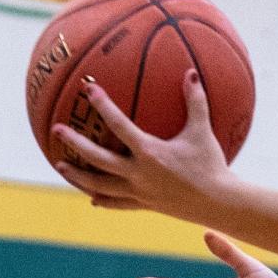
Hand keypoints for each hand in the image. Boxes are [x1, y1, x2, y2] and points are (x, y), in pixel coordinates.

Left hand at [52, 70, 235, 220]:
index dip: (103, 105)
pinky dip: (103, 198)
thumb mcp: (202, 132)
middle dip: (75, 144)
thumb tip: (191, 72)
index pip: (119, 126)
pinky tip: (91, 196)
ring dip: (79, 176)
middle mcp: (139, 174)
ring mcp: (140, 192)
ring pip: (101, 185)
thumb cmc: (212, 166)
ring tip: (60, 166)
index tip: (88, 89)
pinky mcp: (145, 205)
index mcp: (150, 154)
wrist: (220, 204)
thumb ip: (195, 101)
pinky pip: (118, 203)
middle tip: (56, 131)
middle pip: (98, 159)